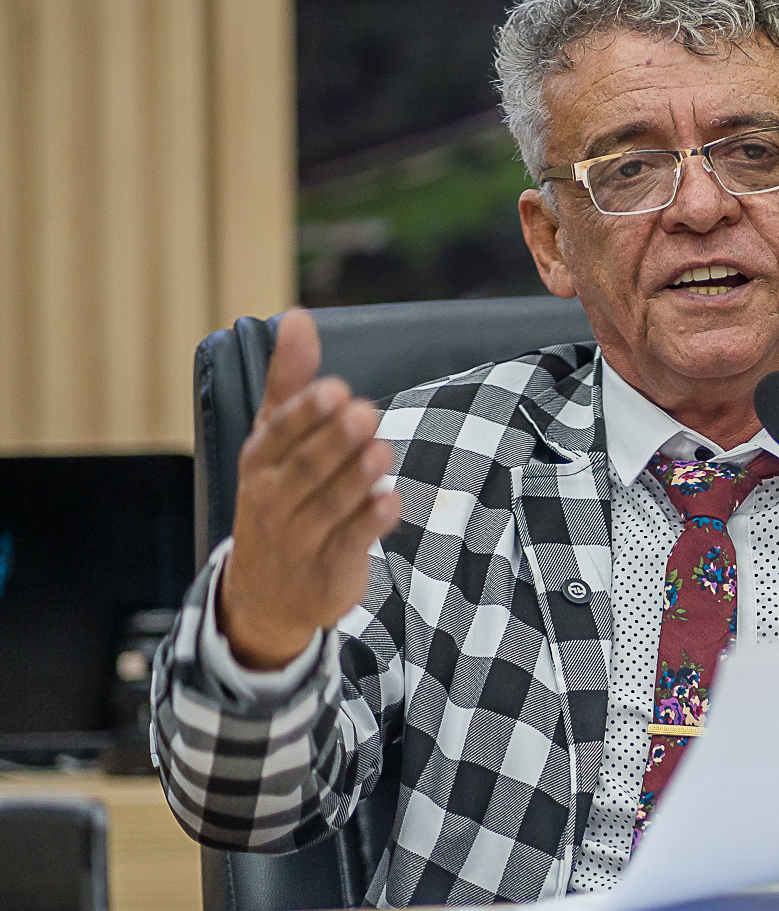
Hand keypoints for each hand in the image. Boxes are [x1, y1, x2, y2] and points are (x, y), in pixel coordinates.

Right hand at [218, 309, 402, 669]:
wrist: (266, 593)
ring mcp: (298, 538)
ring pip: (329, 505)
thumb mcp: (274, 440)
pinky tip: (390, 502)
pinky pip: (350, 544)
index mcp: (257, 462)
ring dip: (356, 478)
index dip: (306, 414)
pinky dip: (370, 523)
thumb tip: (298, 316)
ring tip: (381, 451)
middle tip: (366, 413)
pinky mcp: (327, 569)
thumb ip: (289, 381)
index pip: (278, 434)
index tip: (335, 390)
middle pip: (306, 468)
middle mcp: (270, 499)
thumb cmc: (276, 497)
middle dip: (336, 441)